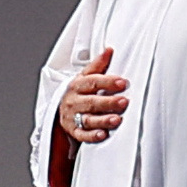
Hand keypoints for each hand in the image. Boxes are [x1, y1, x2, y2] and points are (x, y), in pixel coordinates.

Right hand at [49, 44, 127, 186]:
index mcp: (77, 85)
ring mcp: (73, 117)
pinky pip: (82, 135)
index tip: (122, 82)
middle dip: (108, 102)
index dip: (107, 82)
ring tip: (117, 119)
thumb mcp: (85, 77)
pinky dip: (92, 136)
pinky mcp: (74, 131)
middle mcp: (74, 101)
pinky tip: (103, 134)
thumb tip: (110, 50)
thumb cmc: (79, 92)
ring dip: (103, 120)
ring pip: (88, 119)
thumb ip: (98, 65)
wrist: (62, 111)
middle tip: (124, 101)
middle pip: (91, 102)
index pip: (92, 82)